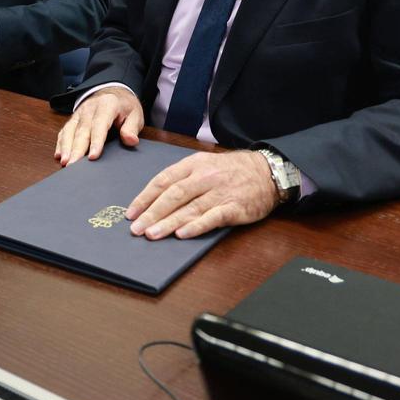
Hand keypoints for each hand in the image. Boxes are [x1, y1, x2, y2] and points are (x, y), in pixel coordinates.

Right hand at [54, 87, 143, 164]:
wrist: (113, 92)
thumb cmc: (124, 107)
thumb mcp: (135, 114)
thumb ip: (132, 128)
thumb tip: (131, 140)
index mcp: (107, 105)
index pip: (100, 125)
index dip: (96, 141)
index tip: (93, 156)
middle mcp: (90, 108)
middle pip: (82, 130)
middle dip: (77, 149)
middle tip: (73, 166)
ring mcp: (79, 113)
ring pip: (70, 131)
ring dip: (66, 147)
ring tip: (65, 162)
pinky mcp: (74, 119)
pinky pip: (65, 131)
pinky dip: (61, 143)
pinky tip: (59, 156)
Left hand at [126, 150, 278, 239]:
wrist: (268, 172)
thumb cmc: (232, 170)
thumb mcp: (206, 163)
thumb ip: (183, 178)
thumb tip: (156, 199)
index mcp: (194, 164)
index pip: (164, 180)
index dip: (145, 197)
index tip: (131, 212)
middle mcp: (205, 176)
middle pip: (173, 195)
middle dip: (152, 213)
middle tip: (136, 229)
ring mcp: (220, 192)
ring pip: (189, 208)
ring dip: (168, 222)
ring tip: (152, 235)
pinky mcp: (234, 207)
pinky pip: (212, 217)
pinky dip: (196, 226)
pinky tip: (182, 234)